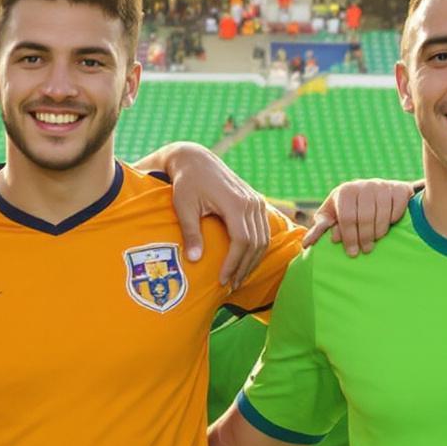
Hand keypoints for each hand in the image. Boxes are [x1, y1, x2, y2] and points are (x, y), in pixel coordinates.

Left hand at [158, 142, 270, 290]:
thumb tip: (194, 260)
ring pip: (263, 239)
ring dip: (252, 261)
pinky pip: (263, 231)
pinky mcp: (256, 202)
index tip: (222, 280)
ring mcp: (256, 201)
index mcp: (235, 202)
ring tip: (238, 278)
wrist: (196, 160)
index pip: (241, 241)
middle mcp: (251, 202)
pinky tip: (245, 261)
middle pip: (255, 243)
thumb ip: (191, 232)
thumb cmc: (187, 183)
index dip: (234, 263)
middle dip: (244, 267)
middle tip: (231, 285)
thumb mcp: (184, 207)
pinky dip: (256, 249)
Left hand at [303, 178, 416, 254]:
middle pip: (364, 217)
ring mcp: (382, 186)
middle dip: (364, 237)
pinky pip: (397, 209)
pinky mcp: (399, 189)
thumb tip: (306, 244)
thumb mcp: (333, 215)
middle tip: (365, 250)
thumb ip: (320, 228)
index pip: (346, 217)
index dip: (349, 237)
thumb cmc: (350, 208)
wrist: (378, 191)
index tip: (352, 253)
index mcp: (344, 191)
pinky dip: (393, 220)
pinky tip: (388, 225)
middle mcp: (363, 185)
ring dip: (378, 232)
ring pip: (381, 215)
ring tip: (375, 241)